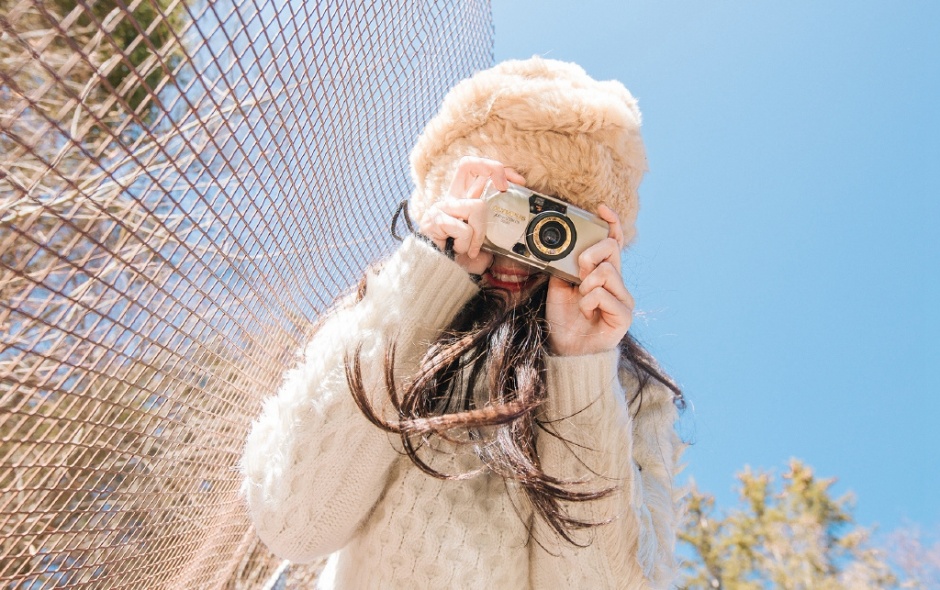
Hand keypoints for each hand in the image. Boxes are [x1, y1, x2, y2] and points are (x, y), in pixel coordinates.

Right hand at [418, 156, 525, 274]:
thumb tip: (517, 225)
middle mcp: (452, 198)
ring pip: (477, 207)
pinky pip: (464, 229)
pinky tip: (458, 251)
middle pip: (468, 164)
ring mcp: (442, 207)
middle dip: (492, 168)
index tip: (517, 182)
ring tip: (470, 247)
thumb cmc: (460, 259)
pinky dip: (466, 244)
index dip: (497, 169)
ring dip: (480, 232)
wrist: (439, 274)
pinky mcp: (435, 220)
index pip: (477, 170)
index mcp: (463, 199)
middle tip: (504, 187)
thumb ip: (495, 230)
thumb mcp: (484, 242)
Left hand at [546, 204, 634, 355]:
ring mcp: (624, 299)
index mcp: (603, 273)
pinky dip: (588, 303)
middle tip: (578, 275)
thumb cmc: (565, 320)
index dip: (611, 223)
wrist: (567, 350)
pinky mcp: (625, 315)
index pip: (613, 242)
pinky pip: (603, 294)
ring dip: (586, 286)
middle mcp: (618, 283)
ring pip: (606, 272)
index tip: (601, 209)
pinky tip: (587, 314)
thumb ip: (564, 267)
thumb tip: (562, 248)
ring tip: (581, 302)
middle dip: (590, 256)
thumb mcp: (558, 287)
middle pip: (611, 249)